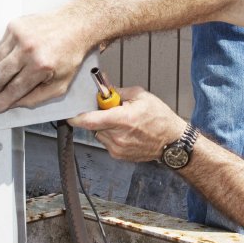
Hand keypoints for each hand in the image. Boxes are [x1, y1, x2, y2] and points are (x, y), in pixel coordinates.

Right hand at [0, 11, 93, 112]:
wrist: (75, 26)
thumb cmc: (70, 53)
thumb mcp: (60, 84)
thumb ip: (36, 98)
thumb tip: (15, 103)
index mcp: (41, 65)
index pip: (13, 89)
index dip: (2, 101)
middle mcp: (28, 49)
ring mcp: (19, 35)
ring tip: (6, 74)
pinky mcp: (14, 25)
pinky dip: (1, 57)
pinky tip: (13, 58)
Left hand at [68, 88, 184, 163]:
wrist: (172, 142)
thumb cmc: (161, 119)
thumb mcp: (141, 96)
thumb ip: (118, 91)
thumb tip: (105, 87)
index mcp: (122, 120)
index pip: (89, 120)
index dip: (76, 117)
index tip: (70, 113)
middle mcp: (118, 136)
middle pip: (94, 125)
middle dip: (98, 116)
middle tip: (111, 111)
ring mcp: (117, 148)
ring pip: (99, 133)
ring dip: (105, 126)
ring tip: (122, 122)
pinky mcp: (119, 156)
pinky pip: (106, 142)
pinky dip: (111, 135)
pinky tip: (126, 132)